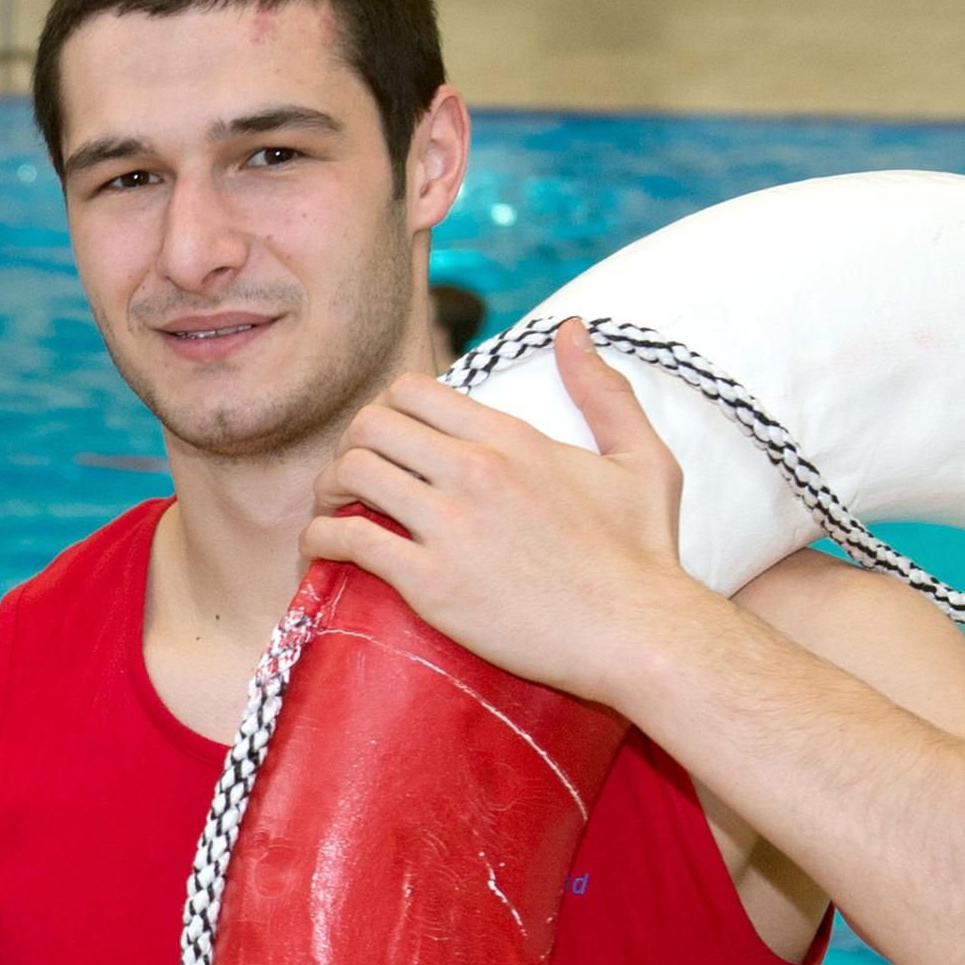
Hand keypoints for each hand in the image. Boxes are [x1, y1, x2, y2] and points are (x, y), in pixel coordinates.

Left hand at [300, 319, 723, 706]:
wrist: (639, 634)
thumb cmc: (644, 554)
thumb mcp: (642, 458)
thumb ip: (604, 389)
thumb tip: (572, 330)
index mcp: (511, 437)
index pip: (412, 391)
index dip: (386, 410)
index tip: (388, 441)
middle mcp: (474, 470)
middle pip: (369, 426)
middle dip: (349, 446)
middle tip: (351, 477)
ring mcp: (449, 526)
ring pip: (349, 475)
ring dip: (327, 491)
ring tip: (331, 511)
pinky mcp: (431, 583)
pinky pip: (349, 541)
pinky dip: (320, 541)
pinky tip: (321, 550)